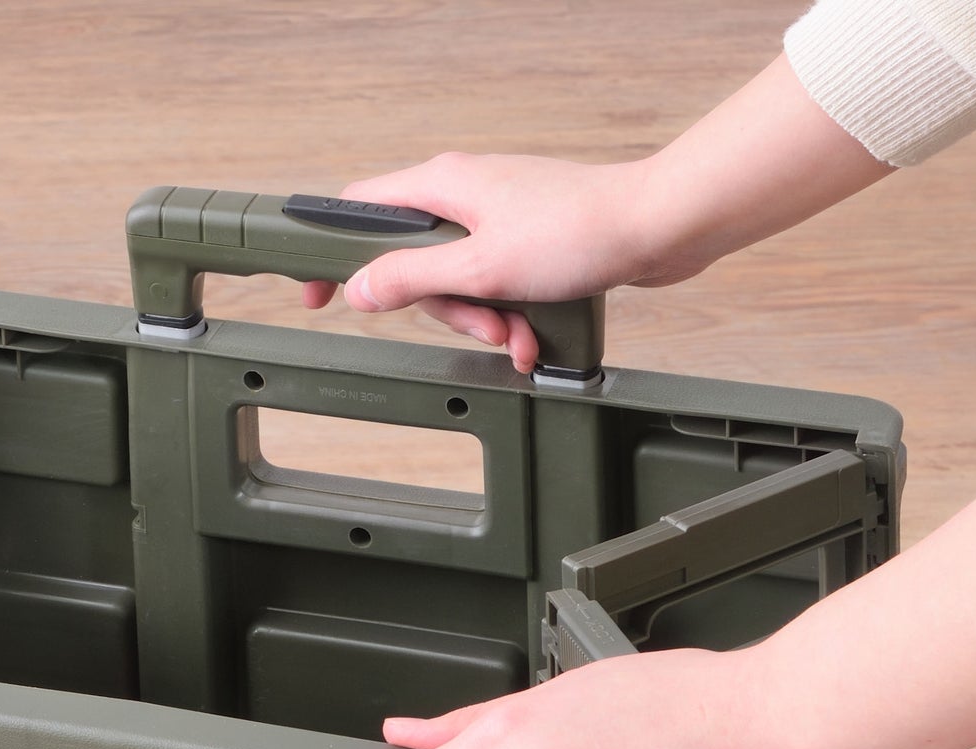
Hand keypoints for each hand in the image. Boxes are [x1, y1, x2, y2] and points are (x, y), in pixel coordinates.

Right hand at [298, 154, 681, 372]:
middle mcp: (467, 193)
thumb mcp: (479, 268)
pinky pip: (499, 286)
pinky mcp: (531, 239)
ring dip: (487, 321)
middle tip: (479, 326)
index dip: (335, 253)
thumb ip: (412, 279)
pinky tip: (535, 337)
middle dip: (446, 311)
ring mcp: (500, 215)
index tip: (319, 292)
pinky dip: (513, 316)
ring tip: (520, 337)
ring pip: (462, 283)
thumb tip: (361, 288)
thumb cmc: (578, 231)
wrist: (656, 227)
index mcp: (443, 183)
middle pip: (417, 264)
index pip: (362, 209)